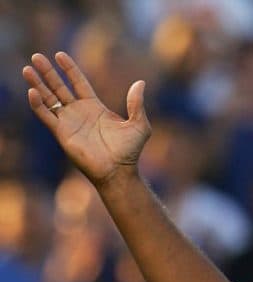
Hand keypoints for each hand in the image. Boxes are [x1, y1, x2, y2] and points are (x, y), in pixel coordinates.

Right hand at [22, 52, 150, 186]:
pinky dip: (38, 104)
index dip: (69, 69)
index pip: (78, 82)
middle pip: (59, 87)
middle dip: (48, 72)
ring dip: (37, 84)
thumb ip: (136, 103)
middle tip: (36, 56)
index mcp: (94, 107)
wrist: (119, 171)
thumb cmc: (130, 151)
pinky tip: (33, 91)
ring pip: (49, 99)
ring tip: (27, 69)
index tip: (59, 55)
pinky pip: (46, 116)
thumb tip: (140, 83)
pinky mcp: (62, 133)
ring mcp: (69, 122)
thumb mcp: (139, 124)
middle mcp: (79, 112)